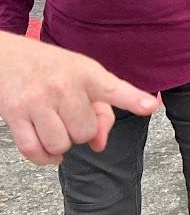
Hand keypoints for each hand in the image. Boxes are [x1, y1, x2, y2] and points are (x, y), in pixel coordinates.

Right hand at [0, 32, 157, 164]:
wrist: (8, 56)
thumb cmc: (53, 69)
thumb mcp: (83, 76)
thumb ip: (102, 110)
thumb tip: (100, 145)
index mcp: (87, 73)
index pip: (114, 89)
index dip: (134, 99)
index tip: (151, 106)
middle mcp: (63, 86)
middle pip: (85, 132)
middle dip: (81, 133)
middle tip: (72, 119)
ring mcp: (37, 100)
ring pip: (60, 144)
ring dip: (61, 145)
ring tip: (58, 129)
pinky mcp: (14, 114)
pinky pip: (33, 150)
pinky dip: (43, 157)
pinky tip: (48, 149)